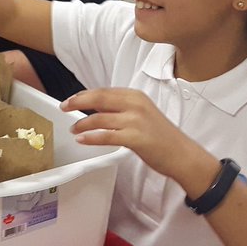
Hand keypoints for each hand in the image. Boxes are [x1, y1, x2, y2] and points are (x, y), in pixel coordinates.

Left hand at [62, 87, 203, 180]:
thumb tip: (96, 107)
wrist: (182, 155)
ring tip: (74, 129)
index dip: (84, 95)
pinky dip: (91, 137)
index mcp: (136, 96)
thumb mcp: (142, 114)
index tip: (71, 99)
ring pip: (99, 118)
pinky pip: (106, 135)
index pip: (104, 91)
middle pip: (99, 98)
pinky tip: (82, 139)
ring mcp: (135, 121)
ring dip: (82, 123)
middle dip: (78, 102)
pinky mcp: (135, 138)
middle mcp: (135, 104)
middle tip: (64, 107)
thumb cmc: (162, 137)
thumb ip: (121, 108)